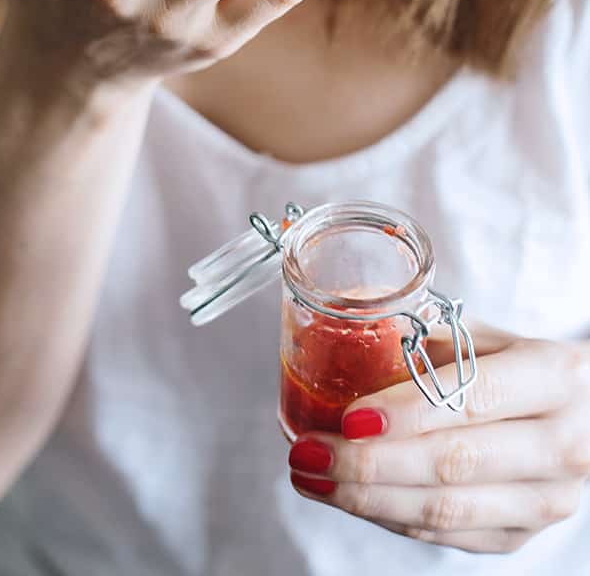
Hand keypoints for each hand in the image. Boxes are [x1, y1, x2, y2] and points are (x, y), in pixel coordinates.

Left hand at [288, 321, 589, 553]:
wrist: (584, 416)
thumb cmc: (521, 365)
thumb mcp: (489, 335)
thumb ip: (430, 339)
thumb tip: (348, 337)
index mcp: (554, 376)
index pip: (473, 397)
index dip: (408, 411)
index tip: (349, 417)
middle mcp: (562, 444)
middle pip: (453, 463)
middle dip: (368, 463)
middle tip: (309, 450)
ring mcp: (546, 500)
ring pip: (445, 510)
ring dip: (366, 498)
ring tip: (311, 475)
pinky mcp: (522, 535)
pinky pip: (445, 536)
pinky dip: (388, 516)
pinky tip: (348, 496)